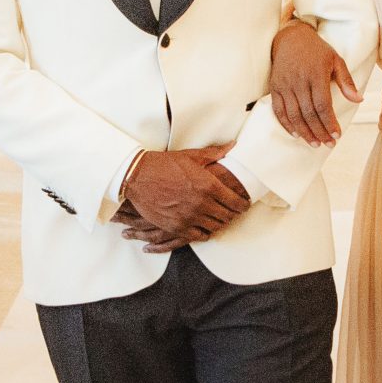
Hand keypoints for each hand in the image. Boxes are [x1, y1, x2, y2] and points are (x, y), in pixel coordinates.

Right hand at [115, 146, 250, 248]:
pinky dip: (205, 232)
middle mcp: (201, 203)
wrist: (137, 176)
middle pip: (227, 216)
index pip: (236, 202)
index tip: (244, 204)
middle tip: (232, 211)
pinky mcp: (177, 227)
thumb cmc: (164, 164)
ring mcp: (189, 217)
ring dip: (219, 222)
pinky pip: (199, 236)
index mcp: (208, 185)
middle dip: (232, 214)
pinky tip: (205, 226)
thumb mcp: (191, 156)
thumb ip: (214, 153)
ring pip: (215, 227)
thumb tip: (232, 146)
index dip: (243, 204)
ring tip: (219, 217)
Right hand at [268, 20, 360, 146]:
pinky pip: (279, 110)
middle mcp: (299, 80)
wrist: (290, 38)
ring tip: (315, 143)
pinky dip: (287, 124)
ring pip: (294, 115)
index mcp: (316, 74)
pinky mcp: (275, 87)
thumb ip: (346, 81)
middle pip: (308, 113)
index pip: (322, 105)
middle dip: (319, 132)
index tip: (337, 135)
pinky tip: (296, 134)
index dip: (329, 122)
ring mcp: (285, 85)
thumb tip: (358, 100)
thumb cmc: (317, 51)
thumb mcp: (336, 60)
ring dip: (304, 132)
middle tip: (328, 144)